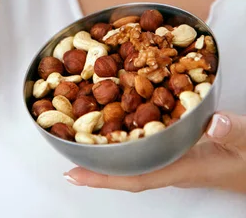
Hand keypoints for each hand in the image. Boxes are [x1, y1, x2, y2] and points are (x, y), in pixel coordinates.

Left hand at [64, 112, 245, 193]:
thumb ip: (232, 130)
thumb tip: (212, 121)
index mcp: (182, 167)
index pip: (136, 176)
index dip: (103, 176)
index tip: (73, 174)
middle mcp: (171, 163)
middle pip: (124, 165)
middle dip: (94, 158)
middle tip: (64, 142)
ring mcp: (173, 155)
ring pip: (132, 153)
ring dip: (106, 142)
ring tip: (79, 127)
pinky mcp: (178, 146)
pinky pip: (144, 140)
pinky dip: (126, 128)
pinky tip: (116, 116)